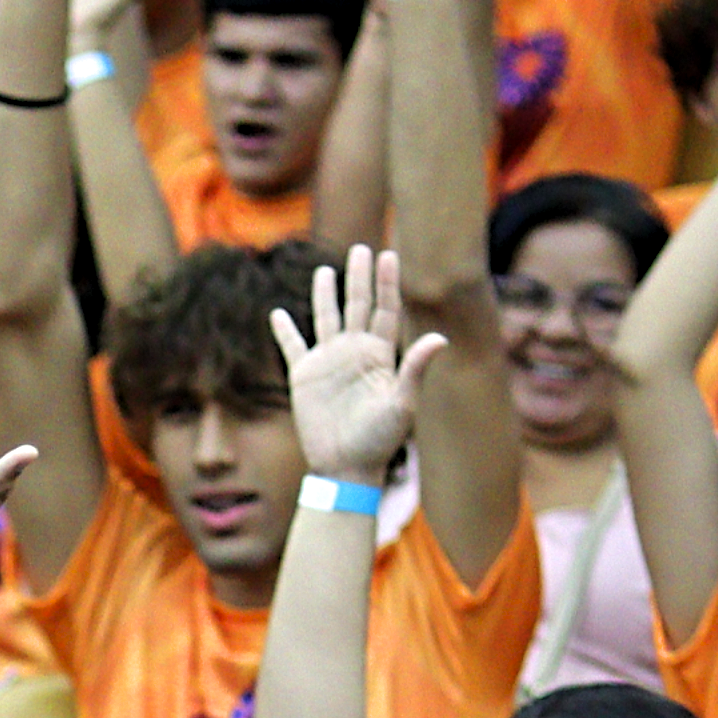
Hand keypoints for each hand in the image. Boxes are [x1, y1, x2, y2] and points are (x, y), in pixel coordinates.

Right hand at [268, 247, 443, 484]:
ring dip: (325, 295)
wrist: (345, 468)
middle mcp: (354, 353)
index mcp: (379, 355)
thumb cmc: (379, 441)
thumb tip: (439, 337)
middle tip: (361, 249)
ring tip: (326, 271)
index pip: (385, 310)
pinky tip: (278, 314)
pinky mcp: (304, 377)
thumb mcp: (401, 404)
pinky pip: (292, 347)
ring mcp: (329, 363)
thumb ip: (415, 368)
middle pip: (357, 306)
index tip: (389, 256)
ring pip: (326, 319)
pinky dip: (285, 331)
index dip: (387, 283)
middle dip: (360, 278)